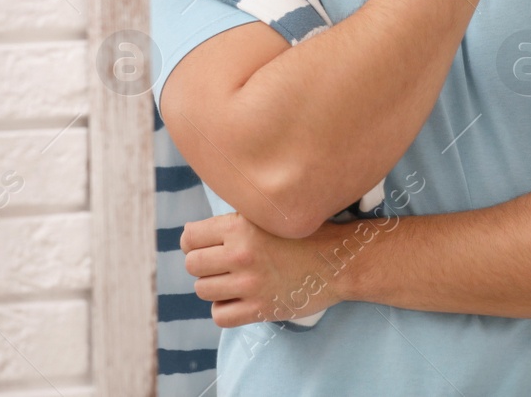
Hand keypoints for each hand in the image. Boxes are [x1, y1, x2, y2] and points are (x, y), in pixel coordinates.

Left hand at [182, 211, 390, 326]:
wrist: (341, 260)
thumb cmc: (307, 234)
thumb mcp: (271, 215)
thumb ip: (235, 222)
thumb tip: (190, 233)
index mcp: (242, 227)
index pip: (190, 237)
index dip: (195, 240)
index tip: (208, 244)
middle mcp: (242, 255)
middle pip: (192, 265)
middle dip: (204, 263)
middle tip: (224, 263)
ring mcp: (250, 285)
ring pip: (203, 290)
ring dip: (215, 286)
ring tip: (234, 280)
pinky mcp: (260, 309)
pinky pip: (219, 315)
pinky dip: (224, 309)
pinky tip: (239, 299)